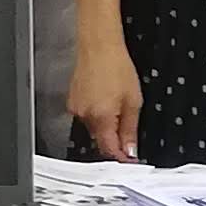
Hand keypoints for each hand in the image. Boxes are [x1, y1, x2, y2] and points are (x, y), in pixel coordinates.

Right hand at [68, 34, 140, 163]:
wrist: (99, 46)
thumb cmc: (116, 67)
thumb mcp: (133, 101)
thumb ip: (130, 129)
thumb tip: (130, 150)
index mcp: (101, 118)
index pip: (109, 150)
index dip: (121, 157)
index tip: (130, 159)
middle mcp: (84, 116)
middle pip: (101, 140)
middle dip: (115, 138)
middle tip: (128, 128)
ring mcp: (76, 109)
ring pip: (93, 128)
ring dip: (106, 124)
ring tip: (116, 103)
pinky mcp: (72, 102)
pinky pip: (86, 116)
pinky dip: (97, 113)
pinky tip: (105, 98)